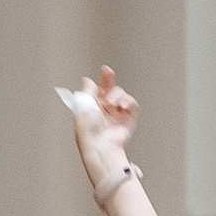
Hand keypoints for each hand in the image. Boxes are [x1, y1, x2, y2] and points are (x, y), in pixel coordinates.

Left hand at [64, 64, 140, 195]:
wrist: (101, 145)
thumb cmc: (89, 131)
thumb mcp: (83, 106)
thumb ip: (87, 91)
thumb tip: (87, 80)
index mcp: (91, 107)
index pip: (96, 90)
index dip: (101, 80)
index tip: (104, 70)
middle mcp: (104, 109)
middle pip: (109, 89)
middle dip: (109, 79)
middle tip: (108, 72)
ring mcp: (117, 113)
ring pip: (120, 94)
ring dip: (117, 95)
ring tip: (112, 104)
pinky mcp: (128, 119)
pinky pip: (131, 104)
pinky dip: (128, 102)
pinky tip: (122, 106)